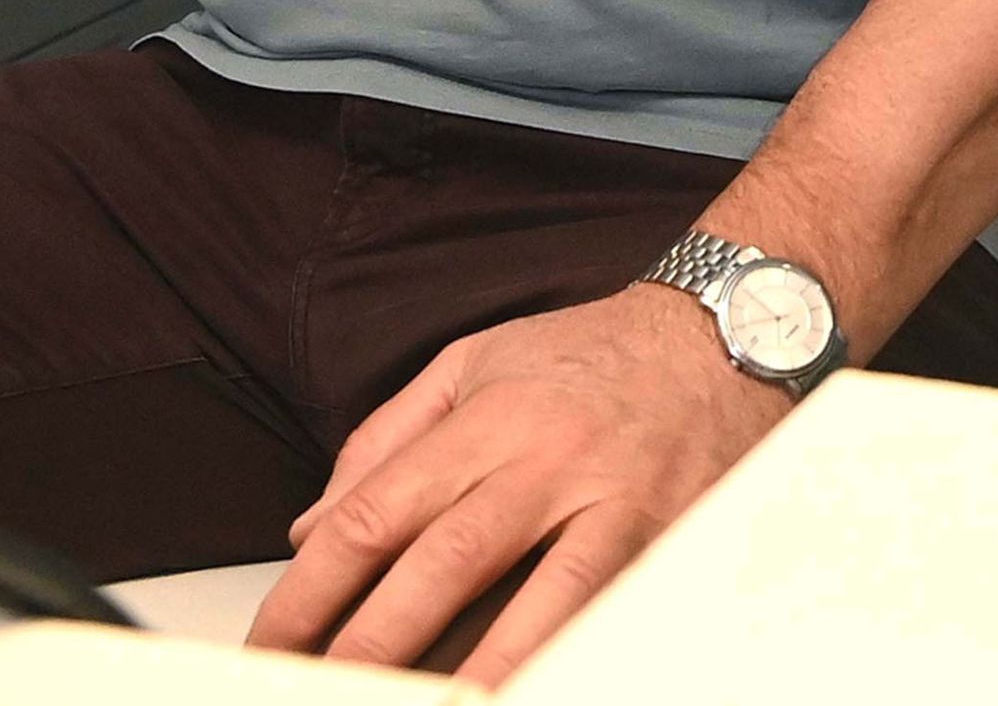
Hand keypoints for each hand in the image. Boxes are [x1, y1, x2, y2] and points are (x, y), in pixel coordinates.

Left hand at [247, 285, 785, 682]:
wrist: (726, 328)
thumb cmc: (591, 353)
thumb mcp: (474, 361)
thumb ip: (387, 437)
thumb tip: (313, 525)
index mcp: (485, 416)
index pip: (376, 511)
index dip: (311, 589)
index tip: (271, 641)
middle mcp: (543, 458)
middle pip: (440, 564)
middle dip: (369, 644)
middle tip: (318, 690)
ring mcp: (610, 501)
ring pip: (532, 600)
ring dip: (472, 670)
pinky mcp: (666, 535)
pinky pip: (606, 608)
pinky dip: (563, 652)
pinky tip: (526, 684)